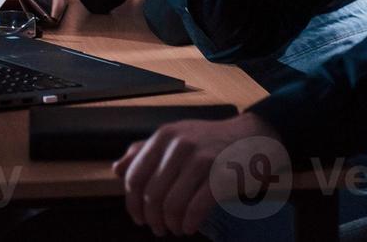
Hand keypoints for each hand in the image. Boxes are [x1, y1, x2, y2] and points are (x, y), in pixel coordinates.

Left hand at [114, 112, 284, 236]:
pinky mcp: (222, 175)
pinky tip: (189, 227)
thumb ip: (144, 152)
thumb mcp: (174, 138)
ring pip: (173, 203)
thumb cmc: (207, 142)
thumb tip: (117, 169)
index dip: (133, 203)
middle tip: (158, 229)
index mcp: (164, 136)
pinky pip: (197, 207)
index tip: (138, 218)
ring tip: (175, 229)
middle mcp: (180, 145)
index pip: (135, 176)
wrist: (250, 136)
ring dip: (171, 224)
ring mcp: (202, 159)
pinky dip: (189, 223)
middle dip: (152, 219)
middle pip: (152, 194)